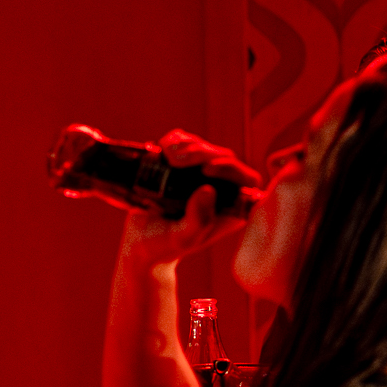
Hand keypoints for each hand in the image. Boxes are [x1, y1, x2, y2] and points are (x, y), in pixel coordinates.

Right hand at [116, 131, 259, 269]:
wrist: (139, 240)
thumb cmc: (164, 245)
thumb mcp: (182, 238)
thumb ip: (198, 221)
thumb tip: (208, 191)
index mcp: (231, 208)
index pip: (247, 180)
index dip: (232, 169)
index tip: (206, 169)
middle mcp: (221, 189)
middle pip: (225, 158)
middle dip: (201, 153)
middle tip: (175, 160)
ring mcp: (202, 175)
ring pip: (206, 148)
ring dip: (187, 145)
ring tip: (167, 156)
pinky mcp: (184, 165)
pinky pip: (187, 143)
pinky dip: (175, 141)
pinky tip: (162, 149)